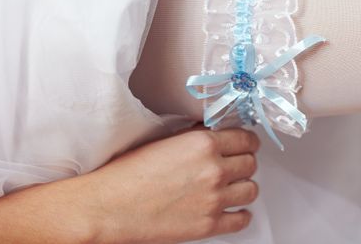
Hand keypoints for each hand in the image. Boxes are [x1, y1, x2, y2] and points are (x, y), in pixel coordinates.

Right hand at [81, 125, 260, 243]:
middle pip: (251, 163)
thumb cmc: (127, 173)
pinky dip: (241, 214)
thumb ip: (195, 137)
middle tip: (235, 163)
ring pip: (251, 189)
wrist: (109, 206)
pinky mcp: (208, 225)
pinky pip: (242, 219)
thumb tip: (213, 135)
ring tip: (233, 185)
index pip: (246, 139)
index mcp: (203, 144)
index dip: (246, 141)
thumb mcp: (164, 141)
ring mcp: (214, 199)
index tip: (245, 144)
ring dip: (244, 186)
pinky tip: (233, 209)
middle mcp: (214, 170)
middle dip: (244, 161)